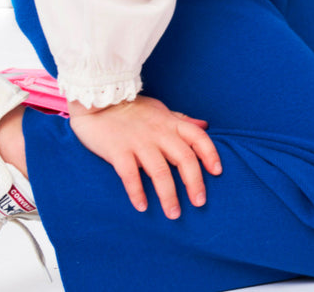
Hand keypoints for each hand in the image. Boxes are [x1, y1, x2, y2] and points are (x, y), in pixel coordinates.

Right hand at [69, 95, 221, 218]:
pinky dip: (137, 192)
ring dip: (168, 195)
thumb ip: (182, 120)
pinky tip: (142, 206)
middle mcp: (159, 133)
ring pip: (160, 172)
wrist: (96, 99)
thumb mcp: (161, 109)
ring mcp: (138, 142)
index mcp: (171, 123)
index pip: (199, 138)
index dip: (211, 155)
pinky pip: (130, 175)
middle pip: (184, 159)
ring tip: (173, 213)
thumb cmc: (131, 107)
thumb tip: (205, 126)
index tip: (217, 172)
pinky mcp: (117, 151)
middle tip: (199, 203)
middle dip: (194, 183)